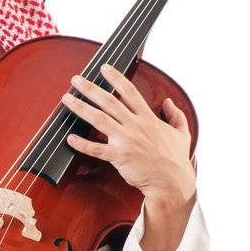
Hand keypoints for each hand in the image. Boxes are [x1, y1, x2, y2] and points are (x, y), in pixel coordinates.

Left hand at [61, 62, 196, 206]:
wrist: (171, 182)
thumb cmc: (176, 160)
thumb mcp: (182, 132)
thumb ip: (176, 115)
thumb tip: (170, 102)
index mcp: (148, 118)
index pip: (129, 91)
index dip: (115, 77)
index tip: (104, 68)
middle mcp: (135, 125)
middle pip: (108, 101)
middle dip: (90, 88)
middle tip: (76, 80)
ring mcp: (126, 141)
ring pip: (99, 119)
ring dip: (81, 108)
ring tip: (67, 99)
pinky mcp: (119, 157)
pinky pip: (97, 149)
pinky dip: (82, 144)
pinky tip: (70, 138)